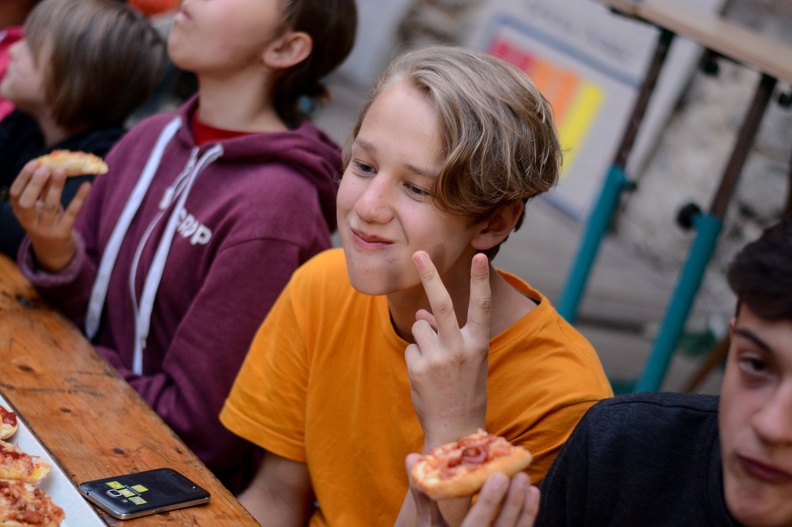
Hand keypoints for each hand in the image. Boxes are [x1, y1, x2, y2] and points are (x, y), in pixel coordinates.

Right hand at [9, 161, 89, 271]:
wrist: (54, 252)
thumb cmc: (47, 221)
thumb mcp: (40, 207)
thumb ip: (43, 189)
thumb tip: (52, 164)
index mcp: (20, 212)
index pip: (15, 194)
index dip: (23, 178)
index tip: (34, 163)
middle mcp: (30, 221)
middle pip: (26, 202)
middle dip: (35, 184)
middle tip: (46, 168)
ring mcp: (46, 229)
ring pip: (50, 207)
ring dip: (55, 188)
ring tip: (62, 171)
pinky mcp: (63, 233)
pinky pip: (71, 214)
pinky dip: (79, 198)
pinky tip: (86, 185)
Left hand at [405, 251, 489, 447]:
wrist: (455, 428)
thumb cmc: (464, 389)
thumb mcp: (466, 360)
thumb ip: (448, 334)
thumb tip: (422, 315)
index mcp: (478, 344)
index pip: (481, 306)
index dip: (480, 280)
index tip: (480, 256)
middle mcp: (459, 348)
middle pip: (440, 304)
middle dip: (429, 275)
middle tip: (418, 254)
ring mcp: (438, 358)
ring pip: (420, 328)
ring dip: (423, 339)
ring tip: (435, 365)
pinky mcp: (418, 367)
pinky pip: (411, 348)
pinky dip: (416, 357)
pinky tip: (426, 377)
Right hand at [407, 454, 539, 526]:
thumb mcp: (428, 525)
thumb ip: (424, 494)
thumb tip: (411, 457)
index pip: (476, 524)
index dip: (488, 501)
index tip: (498, 476)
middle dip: (511, 503)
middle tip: (519, 475)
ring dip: (524, 510)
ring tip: (528, 482)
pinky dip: (527, 517)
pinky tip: (531, 496)